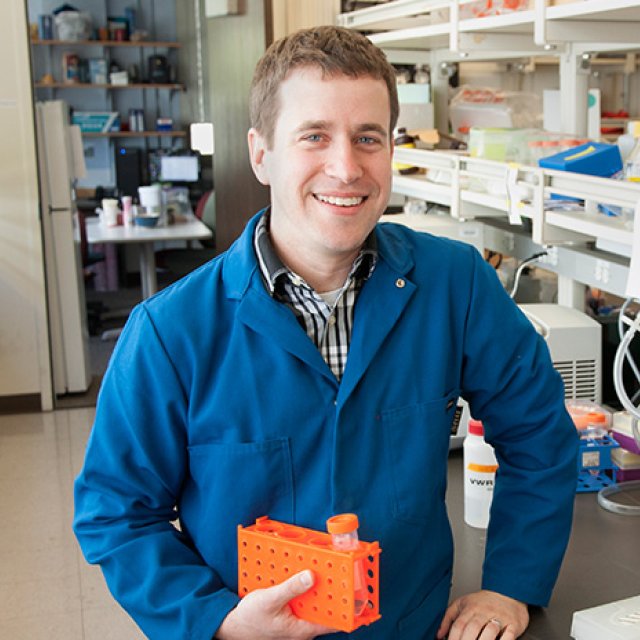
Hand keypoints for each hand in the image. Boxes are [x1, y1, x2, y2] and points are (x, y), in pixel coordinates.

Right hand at [216, 570, 336, 639]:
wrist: (232, 627)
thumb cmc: (250, 619)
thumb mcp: (270, 600)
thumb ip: (291, 588)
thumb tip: (311, 576)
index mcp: (302, 629)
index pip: (333, 621)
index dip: (347, 608)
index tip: (358, 594)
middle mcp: (303, 628)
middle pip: (325, 608)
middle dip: (332, 590)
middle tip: (340, 571)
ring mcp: (297, 621)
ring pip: (313, 603)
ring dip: (317, 587)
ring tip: (322, 568)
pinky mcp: (290, 614)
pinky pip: (302, 601)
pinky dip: (305, 588)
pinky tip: (303, 575)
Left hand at [436, 590, 528, 639]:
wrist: (508, 591)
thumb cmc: (483, 601)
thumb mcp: (462, 604)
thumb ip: (449, 618)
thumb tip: (439, 635)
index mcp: (470, 608)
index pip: (459, 625)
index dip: (453, 638)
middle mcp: (483, 612)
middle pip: (472, 629)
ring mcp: (499, 617)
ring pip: (489, 631)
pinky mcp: (513, 624)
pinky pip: (509, 635)